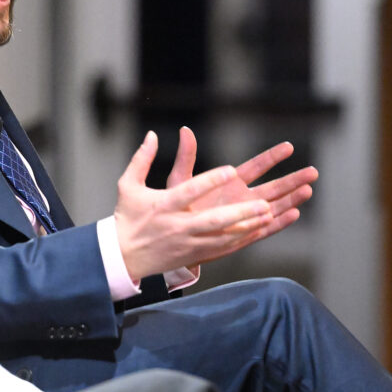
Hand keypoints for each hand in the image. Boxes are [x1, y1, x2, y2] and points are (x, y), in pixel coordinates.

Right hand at [114, 132, 273, 281]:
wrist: (122, 256)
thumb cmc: (127, 217)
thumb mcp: (127, 185)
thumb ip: (141, 159)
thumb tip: (152, 134)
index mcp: (162, 205)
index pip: (190, 191)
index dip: (211, 180)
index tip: (232, 169)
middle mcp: (178, 226)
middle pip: (213, 220)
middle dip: (240, 212)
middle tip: (264, 202)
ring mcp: (187, 243)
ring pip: (223, 236)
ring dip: (247, 225)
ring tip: (269, 213)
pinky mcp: (192, 255)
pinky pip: (222, 247)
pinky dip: (241, 238)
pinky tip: (259, 229)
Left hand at [166, 127, 316, 258]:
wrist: (172, 236)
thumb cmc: (175, 207)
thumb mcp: (179, 180)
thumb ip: (186, 157)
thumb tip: (185, 130)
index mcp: (230, 182)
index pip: (256, 166)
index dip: (272, 157)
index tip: (289, 147)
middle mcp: (242, 198)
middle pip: (273, 187)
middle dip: (293, 179)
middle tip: (314, 172)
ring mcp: (245, 216)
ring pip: (275, 206)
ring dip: (292, 200)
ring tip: (308, 190)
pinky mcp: (243, 234)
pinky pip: (265, 228)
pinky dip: (279, 222)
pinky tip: (294, 214)